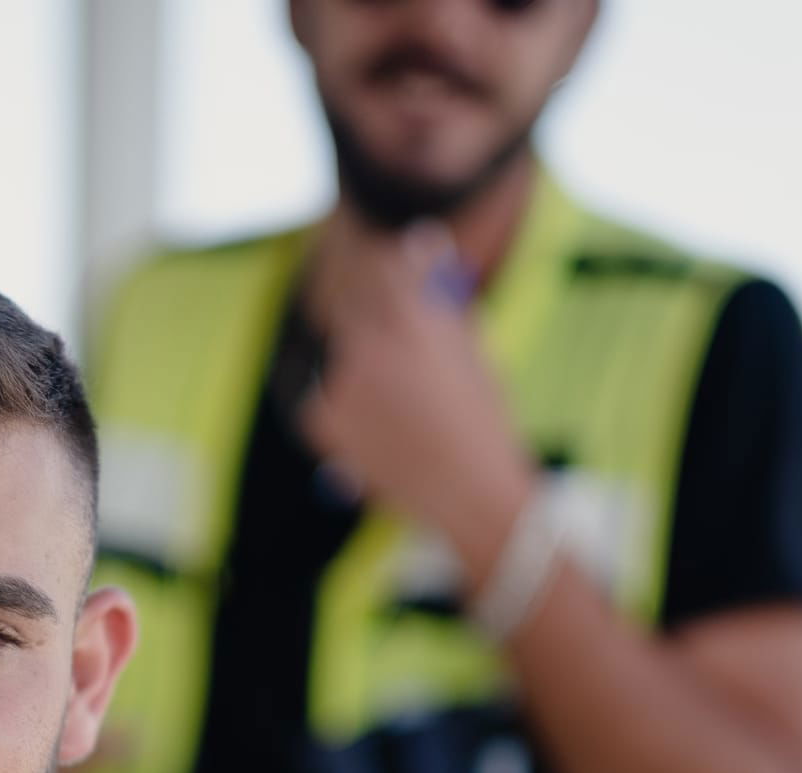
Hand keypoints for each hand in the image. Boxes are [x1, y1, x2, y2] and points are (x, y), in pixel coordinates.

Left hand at [298, 219, 534, 574]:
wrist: (468, 492)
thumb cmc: (481, 419)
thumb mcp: (472, 349)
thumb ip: (442, 300)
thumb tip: (424, 250)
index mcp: (410, 319)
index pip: (389, 264)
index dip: (401, 261)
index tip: (410, 259)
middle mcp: (366, 344)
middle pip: (355, 301)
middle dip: (376, 308)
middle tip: (401, 337)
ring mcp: (338, 383)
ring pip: (343, 353)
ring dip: (364, 363)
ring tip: (405, 403)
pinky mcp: (319, 419)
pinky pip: (326, 395)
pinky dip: (347, 404)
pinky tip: (383, 429)